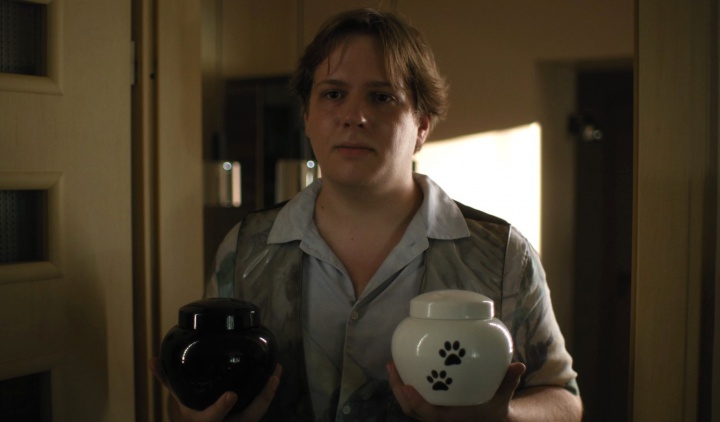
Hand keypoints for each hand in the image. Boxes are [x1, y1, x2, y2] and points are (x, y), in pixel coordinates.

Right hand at [148, 357, 281, 421]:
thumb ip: (168, 381)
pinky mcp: (248, 420)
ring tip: (277, 369)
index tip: (231, 395)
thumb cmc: (193, 417)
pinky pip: (261, 407)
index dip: (221, 409)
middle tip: (272, 377)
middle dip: (261, 400)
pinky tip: (275, 374)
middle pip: (248, 417)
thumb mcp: (180, 402)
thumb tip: (152, 360)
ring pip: (258, 412)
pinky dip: (268, 392)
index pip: (213, 420)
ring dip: (269, 392)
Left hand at [387, 361, 525, 421]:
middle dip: (398, 390)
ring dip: (397, 388)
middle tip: (392, 365)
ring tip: (391, 365)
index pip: (429, 416)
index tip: (408, 387)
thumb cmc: (495, 411)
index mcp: (452, 420)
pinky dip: (405, 388)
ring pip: (408, 407)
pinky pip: (413, 402)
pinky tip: (402, 370)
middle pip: (410, 411)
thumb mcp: (503, 399)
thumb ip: (509, 382)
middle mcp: (439, 420)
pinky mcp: (430, 410)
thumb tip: (520, 365)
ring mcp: (432, 416)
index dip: (417, 403)